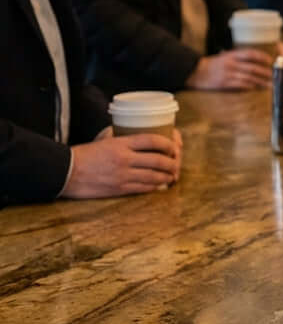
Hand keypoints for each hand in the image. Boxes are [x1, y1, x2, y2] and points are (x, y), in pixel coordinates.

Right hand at [61, 133, 181, 198]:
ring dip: (167, 176)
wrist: (65, 172)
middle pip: (158, 160)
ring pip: (154, 176)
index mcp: (120, 143)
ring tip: (172, 175)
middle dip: (172, 163)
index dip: (168, 144)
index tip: (174, 146)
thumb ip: (121, 138)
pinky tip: (160, 185)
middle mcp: (124, 159)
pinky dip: (155, 186)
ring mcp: (122, 175)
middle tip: (176, 163)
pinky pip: (144, 188)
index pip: (152, 140)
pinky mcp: (119, 189)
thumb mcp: (104, 140)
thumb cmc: (84, 154)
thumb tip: (138, 135)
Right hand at [186, 49, 273, 90]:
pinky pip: (240, 85)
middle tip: (274, 75)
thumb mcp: (224, 57)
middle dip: (265, 72)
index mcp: (231, 56)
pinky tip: (256, 88)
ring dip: (260, 82)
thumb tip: (253, 59)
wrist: (195, 72)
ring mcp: (228, 74)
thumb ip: (237, 58)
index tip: (269, 60)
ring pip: (249, 77)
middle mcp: (231, 64)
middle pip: (252, 67)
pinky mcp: (225, 84)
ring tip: (269, 85)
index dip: (261, 56)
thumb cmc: (211, 65)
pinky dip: (249, 86)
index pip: (250, 53)